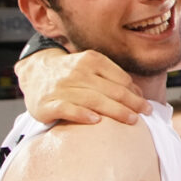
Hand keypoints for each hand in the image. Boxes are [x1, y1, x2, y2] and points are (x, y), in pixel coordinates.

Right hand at [15, 49, 150, 124]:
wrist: (34, 73)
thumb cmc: (71, 75)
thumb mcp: (90, 67)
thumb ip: (112, 78)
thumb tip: (139, 94)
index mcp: (91, 60)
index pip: (120, 79)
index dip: (135, 93)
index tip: (145, 105)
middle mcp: (77, 71)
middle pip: (111, 90)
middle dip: (132, 103)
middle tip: (146, 113)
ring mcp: (61, 87)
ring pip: (93, 100)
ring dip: (115, 111)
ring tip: (131, 120)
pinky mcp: (47, 103)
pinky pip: (67, 109)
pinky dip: (82, 114)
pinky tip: (96, 121)